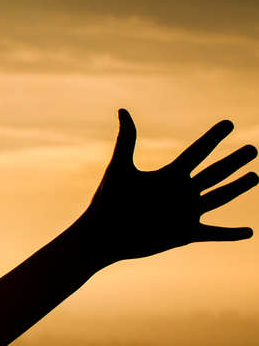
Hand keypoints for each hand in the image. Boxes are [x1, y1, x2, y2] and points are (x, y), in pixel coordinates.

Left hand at [81, 109, 257, 263]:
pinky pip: (213, 234)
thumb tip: (123, 110)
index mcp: (169, 175)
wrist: (102, 235)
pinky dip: (230, 235)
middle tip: (253, 149)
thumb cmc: (107, 201)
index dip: (213, 138)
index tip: (229, 123)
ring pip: (219, 198)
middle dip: (234, 162)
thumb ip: (127, 140)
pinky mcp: (184, 234)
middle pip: (214, 174)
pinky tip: (249, 233)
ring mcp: (185, 213)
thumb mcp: (120, 168)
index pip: (197, 152)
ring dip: (238, 188)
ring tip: (255, 177)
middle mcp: (181, 192)